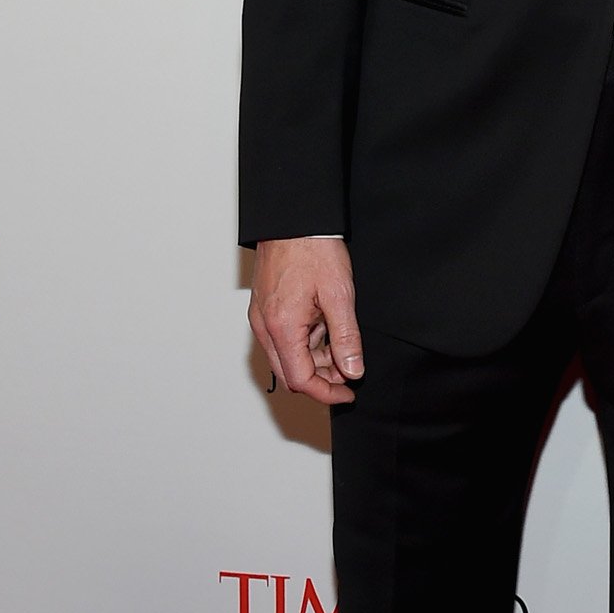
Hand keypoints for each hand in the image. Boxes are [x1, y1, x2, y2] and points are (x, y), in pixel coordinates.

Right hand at [250, 237, 363, 405]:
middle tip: (349, 367)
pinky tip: (324, 326)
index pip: (300, 380)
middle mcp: (264, 327)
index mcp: (281, 327)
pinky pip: (282, 340)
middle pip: (290, 374)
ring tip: (340, 340)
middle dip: (321, 378)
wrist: (292, 220)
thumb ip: (346, 337)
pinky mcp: (263, 310)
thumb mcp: (339, 295)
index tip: (349, 392)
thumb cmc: (313, 249)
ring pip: (286, 358)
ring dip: (314, 359)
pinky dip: (304, 343)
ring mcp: (260, 318)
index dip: (327, 392)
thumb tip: (353, 370)